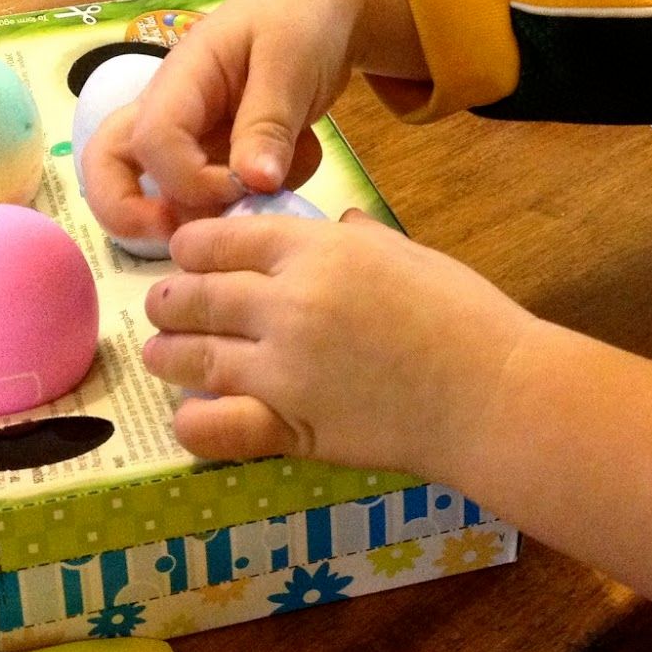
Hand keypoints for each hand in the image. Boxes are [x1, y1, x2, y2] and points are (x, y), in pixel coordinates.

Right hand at [82, 0, 424, 242]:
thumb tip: (252, 184)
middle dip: (128, 213)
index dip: (189, 180)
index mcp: (180, 78)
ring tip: (267, 194)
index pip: (152, 142)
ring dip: (209, 209)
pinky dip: (255, 194)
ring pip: (156, 189)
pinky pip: (217, 191)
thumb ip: (268, 123)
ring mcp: (193, 134)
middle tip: (185, 234)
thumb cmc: (303, 17)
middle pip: (107, 166)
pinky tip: (300, 161)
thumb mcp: (290, 61)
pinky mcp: (220, 151)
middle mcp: (171, 110)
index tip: (243, 185)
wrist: (331, 5)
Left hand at [141, 210, 536, 472]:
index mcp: (317, 250)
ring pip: (195, 358)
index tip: (185, 255)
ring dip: (169, 355)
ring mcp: (283, 369)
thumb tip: (337, 224)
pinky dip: (193, 421)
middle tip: (160, 306)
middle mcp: (287, 304)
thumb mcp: (409, 252)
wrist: (492, 392)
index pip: (223, 239)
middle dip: (169, 300)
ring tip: (161, 355)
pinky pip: (216, 426)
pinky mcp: (291, 427)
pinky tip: (189, 416)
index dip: (192, 247)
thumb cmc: (465, 315)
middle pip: (198, 296)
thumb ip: (359, 237)